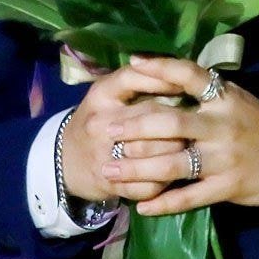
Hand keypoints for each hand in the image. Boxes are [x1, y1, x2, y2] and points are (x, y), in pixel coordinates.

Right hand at [62, 61, 186, 201]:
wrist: (64, 159)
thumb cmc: (97, 118)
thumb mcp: (108, 92)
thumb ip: (137, 80)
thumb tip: (177, 73)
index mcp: (102, 94)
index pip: (134, 78)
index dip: (163, 79)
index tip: (186, 83)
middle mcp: (100, 122)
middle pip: (150, 116)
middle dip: (177, 120)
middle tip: (194, 122)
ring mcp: (104, 154)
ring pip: (153, 151)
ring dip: (176, 150)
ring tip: (190, 147)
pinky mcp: (109, 182)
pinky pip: (147, 185)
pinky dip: (164, 181)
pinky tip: (173, 175)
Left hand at [100, 55, 258, 215]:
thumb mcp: (237, 98)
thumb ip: (206, 91)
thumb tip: (168, 75)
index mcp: (223, 97)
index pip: (189, 75)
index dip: (161, 68)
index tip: (133, 64)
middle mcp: (221, 124)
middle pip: (170, 123)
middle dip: (133, 127)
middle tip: (104, 130)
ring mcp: (223, 157)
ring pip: (173, 163)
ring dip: (138, 168)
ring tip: (109, 172)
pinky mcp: (226, 186)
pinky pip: (189, 196)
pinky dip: (164, 203)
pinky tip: (142, 206)